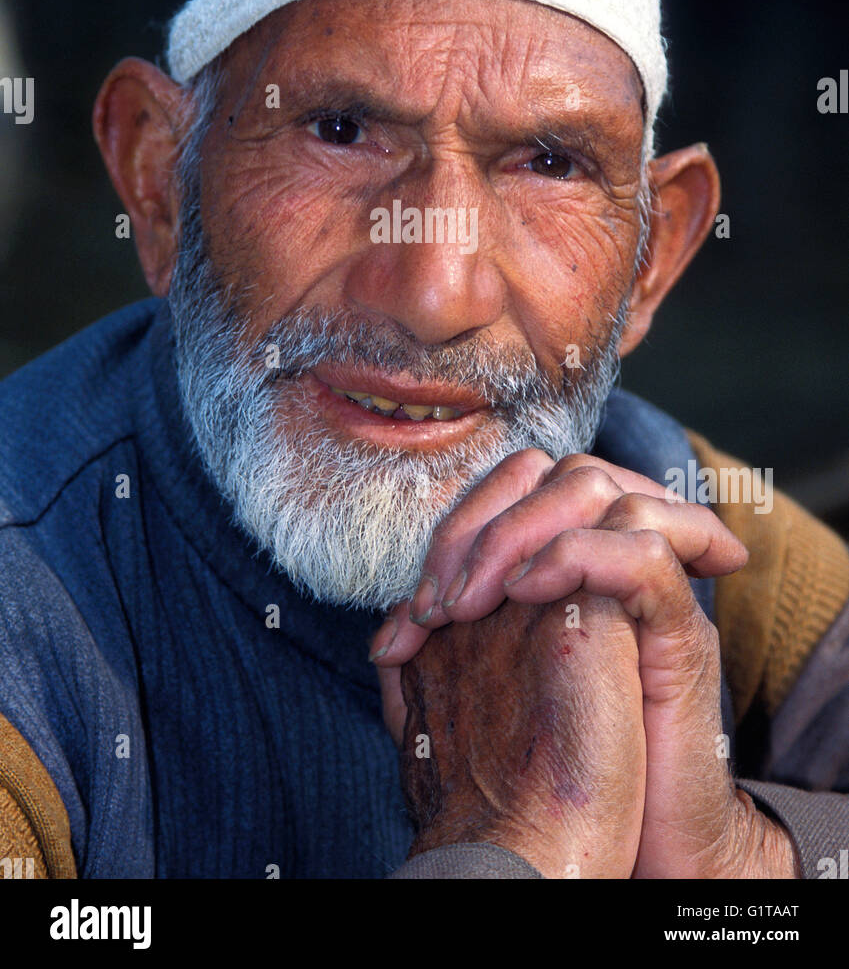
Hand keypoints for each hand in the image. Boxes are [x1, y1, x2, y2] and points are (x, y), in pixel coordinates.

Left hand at [372, 449, 796, 876]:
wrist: (617, 847)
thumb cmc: (549, 774)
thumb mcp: (484, 692)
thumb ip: (449, 646)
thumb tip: (390, 628)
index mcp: (577, 563)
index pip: (522, 484)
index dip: (461, 524)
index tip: (419, 607)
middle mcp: (619, 558)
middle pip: (558, 471)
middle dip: (482, 523)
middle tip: (440, 605)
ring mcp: (655, 590)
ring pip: (595, 490)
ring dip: (515, 533)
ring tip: (470, 606)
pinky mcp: (683, 633)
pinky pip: (641, 556)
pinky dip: (573, 556)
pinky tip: (523, 596)